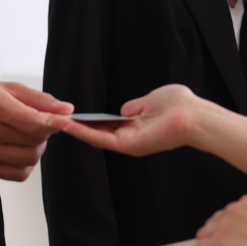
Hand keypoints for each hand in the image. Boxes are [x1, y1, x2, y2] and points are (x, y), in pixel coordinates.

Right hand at [0, 79, 72, 180]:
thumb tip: (66, 110)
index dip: (56, 123)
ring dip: (37, 148)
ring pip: (30, 159)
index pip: (36, 124)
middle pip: (36, 142)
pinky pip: (18, 174)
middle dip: (44, 133)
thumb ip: (40, 100)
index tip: (64, 120)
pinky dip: (26, 164)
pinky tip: (18, 150)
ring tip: (26, 136)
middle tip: (37, 123)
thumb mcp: (8, 88)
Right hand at [58, 84, 205, 154]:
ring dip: (74, 130)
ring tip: (53, 122)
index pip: (109, 124)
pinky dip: (82, 132)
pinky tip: (67, 125)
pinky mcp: (128, 146)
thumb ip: (136, 105)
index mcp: (138, 125)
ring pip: (95, 138)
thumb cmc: (179, 104)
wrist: (193, 115)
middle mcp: (131, 137)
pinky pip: (100, 139)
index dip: (91, 120)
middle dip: (77, 127)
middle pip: (99, 133)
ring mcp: (129, 143)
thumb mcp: (152, 99)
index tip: (74, 114)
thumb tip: (123, 110)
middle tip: (55, 119)